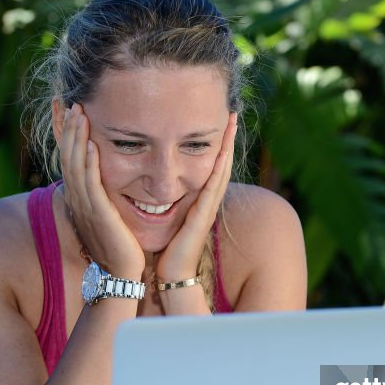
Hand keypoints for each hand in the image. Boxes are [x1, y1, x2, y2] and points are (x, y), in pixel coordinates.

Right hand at [58, 103, 144, 278]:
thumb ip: (105, 193)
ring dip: (76, 138)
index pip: (69, 157)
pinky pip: (91, 184)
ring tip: (78, 114)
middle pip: (67, 156)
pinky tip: (90, 144)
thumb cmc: (120, 244)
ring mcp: (86, 206)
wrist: (122, 272)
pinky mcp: (99, 214)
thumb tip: (106, 175)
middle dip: (68, 128)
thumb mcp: (108, 212)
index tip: (65, 109)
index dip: (65, 134)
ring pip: (76, 166)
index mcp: (80, 196)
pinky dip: (89, 163)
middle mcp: (78, 199)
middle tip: (70, 102)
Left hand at [154, 112, 237, 281]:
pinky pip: (213, 187)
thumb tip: (152, 183)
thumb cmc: (166, 247)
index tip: (217, 118)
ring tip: (232, 123)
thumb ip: (165, 198)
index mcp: (199, 198)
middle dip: (226, 137)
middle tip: (231, 111)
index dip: (215, 141)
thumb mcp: (167, 215)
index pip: (210, 163)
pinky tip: (222, 152)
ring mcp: (208, 207)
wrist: (171, 273)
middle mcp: (207, 200)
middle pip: (221, 161)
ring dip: (228, 146)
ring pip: (222, 170)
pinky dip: (219, 169)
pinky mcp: (203, 216)